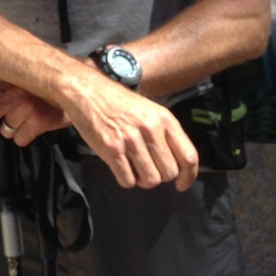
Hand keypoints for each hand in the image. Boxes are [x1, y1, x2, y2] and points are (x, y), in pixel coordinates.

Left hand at [0, 81, 67, 145]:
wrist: (71, 89)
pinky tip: (33, 128)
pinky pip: (21, 139)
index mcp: (0, 82)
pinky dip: (24, 138)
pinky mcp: (38, 119)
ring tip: (20, 125)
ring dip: (10, 132)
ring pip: (5, 131)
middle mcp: (10, 93)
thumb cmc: (38, 89)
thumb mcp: (14, 83)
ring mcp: (24, 106)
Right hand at [62, 72, 199, 190]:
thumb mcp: (149, 110)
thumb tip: (176, 164)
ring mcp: (131, 139)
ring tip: (132, 166)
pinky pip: (127, 180)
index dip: (188, 176)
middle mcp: (150, 129)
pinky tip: (119, 166)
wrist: (86, 90)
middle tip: (146, 167)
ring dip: (141, 179)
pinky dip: (125, 179)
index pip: (188, 157)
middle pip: (169, 173)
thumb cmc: (117, 102)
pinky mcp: (111, 148)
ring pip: (150, 180)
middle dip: (159, 176)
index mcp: (164, 119)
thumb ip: (164, 134)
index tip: (182, 184)